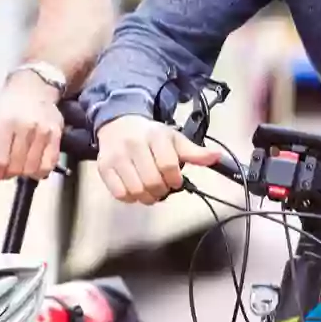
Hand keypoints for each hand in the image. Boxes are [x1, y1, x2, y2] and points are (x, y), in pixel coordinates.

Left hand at [0, 73, 63, 182]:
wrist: (32, 87)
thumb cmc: (3, 103)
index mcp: (4, 121)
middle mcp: (26, 126)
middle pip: (16, 167)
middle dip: (5, 174)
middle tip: (1, 169)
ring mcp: (44, 131)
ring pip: (32, 169)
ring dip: (21, 173)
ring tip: (15, 165)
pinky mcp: (57, 135)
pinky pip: (49, 164)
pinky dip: (39, 171)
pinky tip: (30, 164)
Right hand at [94, 115, 223, 204]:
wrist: (118, 123)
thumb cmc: (149, 135)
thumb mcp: (173, 139)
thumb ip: (194, 152)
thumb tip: (216, 157)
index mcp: (155, 135)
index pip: (168, 166)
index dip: (175, 180)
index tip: (175, 181)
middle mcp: (134, 144)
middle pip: (152, 181)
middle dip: (161, 191)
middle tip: (162, 187)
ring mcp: (116, 156)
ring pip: (136, 190)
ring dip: (146, 197)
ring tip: (149, 190)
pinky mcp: (104, 167)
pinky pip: (119, 194)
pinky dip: (130, 198)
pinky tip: (134, 189)